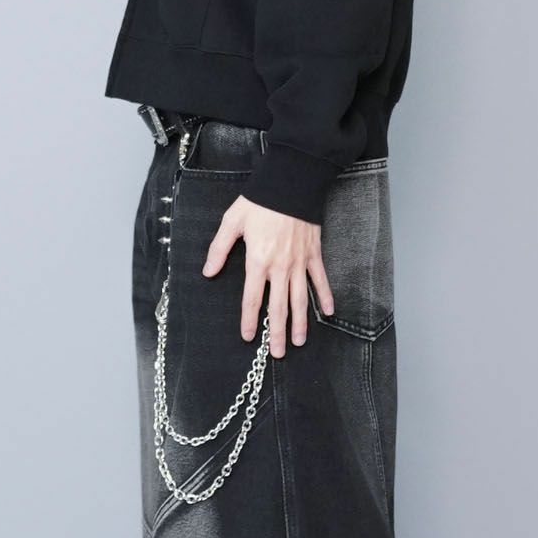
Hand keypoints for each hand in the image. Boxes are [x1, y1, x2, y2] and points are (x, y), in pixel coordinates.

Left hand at [203, 197, 335, 355]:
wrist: (291, 184)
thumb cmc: (259, 202)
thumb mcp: (232, 222)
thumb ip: (219, 249)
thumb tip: (208, 272)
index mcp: (257, 261)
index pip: (251, 299)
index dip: (248, 320)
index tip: (247, 337)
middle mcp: (279, 267)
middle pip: (277, 307)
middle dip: (276, 332)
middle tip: (277, 353)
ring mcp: (299, 263)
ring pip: (299, 299)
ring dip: (299, 323)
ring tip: (297, 342)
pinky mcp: (313, 254)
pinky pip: (320, 280)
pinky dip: (324, 296)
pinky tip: (328, 312)